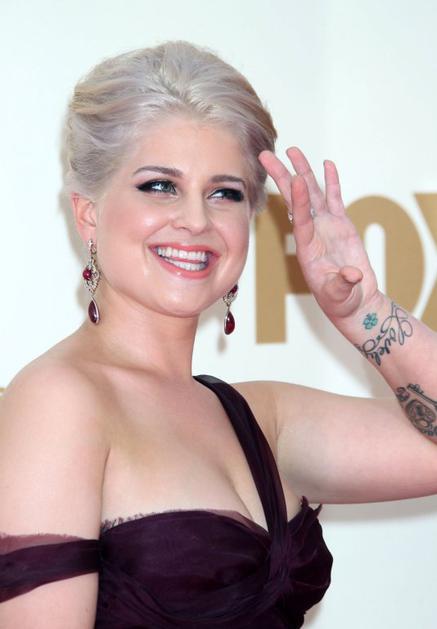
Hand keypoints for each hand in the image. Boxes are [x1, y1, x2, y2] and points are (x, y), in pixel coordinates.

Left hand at [258, 147, 380, 320]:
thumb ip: (342, 283)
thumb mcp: (339, 295)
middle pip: (295, 199)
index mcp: (307, 248)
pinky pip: (334, 199)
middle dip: (281, 177)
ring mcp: (326, 227)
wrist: (352, 302)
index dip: (299, 200)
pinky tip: (326, 164)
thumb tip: (350, 275)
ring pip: (312, 194)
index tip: (296, 179)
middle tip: (265, 155)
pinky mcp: (340, 225)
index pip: (301, 219)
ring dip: (303, 172)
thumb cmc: (341, 301)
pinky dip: (331, 182)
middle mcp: (312, 233)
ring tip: (293, 150)